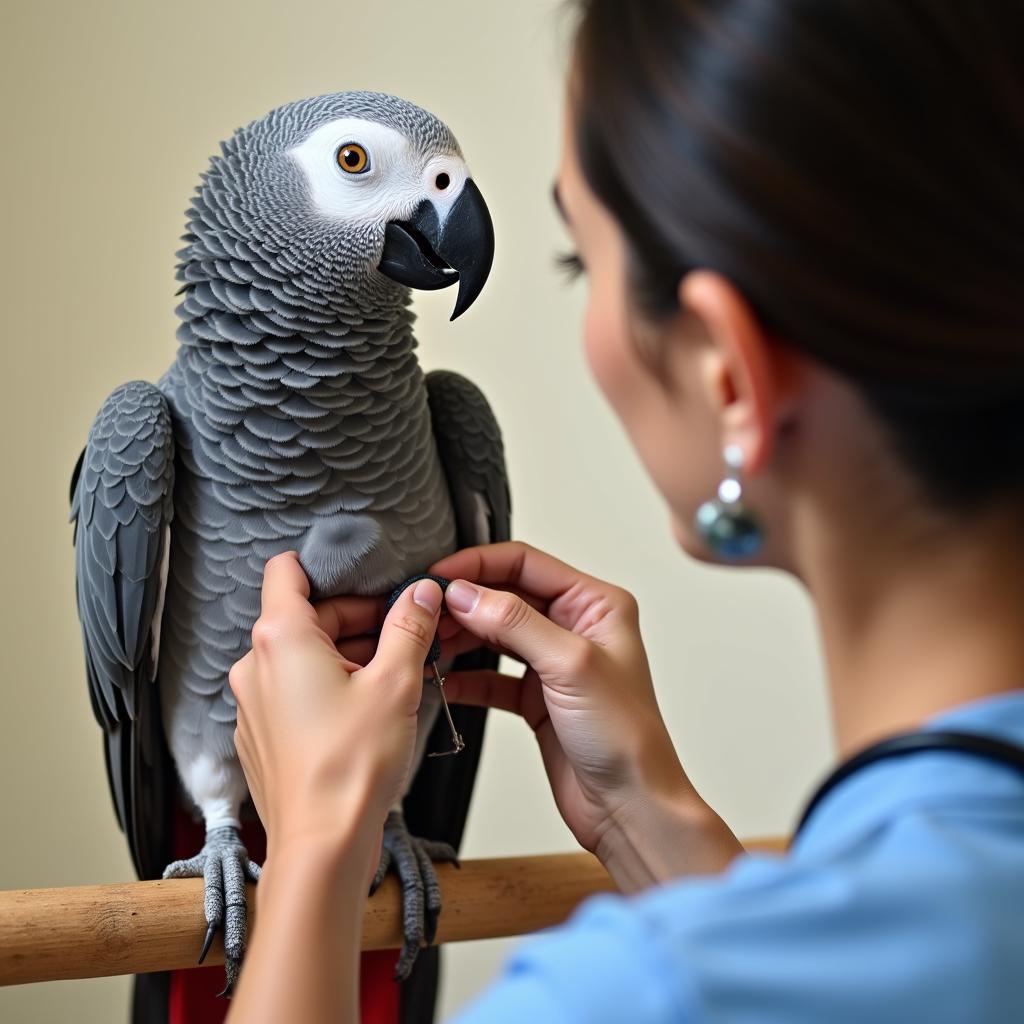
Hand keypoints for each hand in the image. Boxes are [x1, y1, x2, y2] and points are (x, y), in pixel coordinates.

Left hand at [229, 552, 442, 861]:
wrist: (322, 846)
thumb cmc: (352, 766)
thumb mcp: (396, 683)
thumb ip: (409, 627)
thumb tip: (422, 592)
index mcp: (281, 638)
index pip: (287, 570)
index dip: (328, 567)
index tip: (368, 580)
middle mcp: (255, 666)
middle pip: (304, 615)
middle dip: (356, 619)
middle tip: (403, 635)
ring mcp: (253, 704)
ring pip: (300, 656)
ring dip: (345, 655)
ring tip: (393, 677)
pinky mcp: (260, 736)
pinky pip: (292, 693)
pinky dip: (325, 689)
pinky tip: (365, 711)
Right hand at [424, 541, 697, 860]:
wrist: (629, 807)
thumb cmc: (625, 736)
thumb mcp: (570, 665)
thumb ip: (514, 622)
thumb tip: (465, 593)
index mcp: (595, 604)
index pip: (526, 563)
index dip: (478, 565)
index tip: (437, 574)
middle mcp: (575, 626)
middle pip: (505, 595)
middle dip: (463, 602)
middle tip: (424, 612)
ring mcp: (553, 662)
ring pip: (494, 633)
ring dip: (460, 637)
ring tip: (428, 643)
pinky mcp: (536, 696)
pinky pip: (491, 675)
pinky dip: (465, 676)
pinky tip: (442, 680)